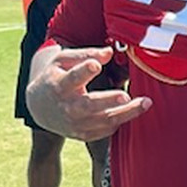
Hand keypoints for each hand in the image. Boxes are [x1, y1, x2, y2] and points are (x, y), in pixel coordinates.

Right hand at [26, 45, 150, 141]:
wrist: (40, 108)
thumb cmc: (56, 77)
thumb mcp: (63, 61)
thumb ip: (85, 55)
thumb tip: (109, 52)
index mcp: (60, 85)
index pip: (72, 78)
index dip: (83, 71)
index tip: (96, 65)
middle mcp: (67, 107)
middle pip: (89, 105)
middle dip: (108, 101)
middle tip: (125, 95)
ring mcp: (75, 124)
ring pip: (103, 121)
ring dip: (126, 113)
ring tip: (146, 102)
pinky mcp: (84, 134)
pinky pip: (106, 130)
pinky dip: (121, 121)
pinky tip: (135, 110)